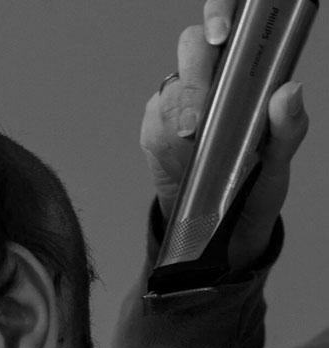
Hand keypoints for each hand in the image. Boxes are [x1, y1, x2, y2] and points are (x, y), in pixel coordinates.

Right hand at [140, 0, 308, 269]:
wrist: (222, 232)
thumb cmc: (255, 188)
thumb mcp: (279, 163)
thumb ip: (288, 129)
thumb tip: (288, 92)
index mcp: (248, 74)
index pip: (232, 26)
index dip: (221, 17)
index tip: (221, 37)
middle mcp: (212, 80)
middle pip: (193, 45)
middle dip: (195, 71)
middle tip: (200, 109)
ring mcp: (180, 104)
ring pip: (171, 84)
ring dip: (180, 111)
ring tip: (193, 143)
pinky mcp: (156, 130)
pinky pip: (153, 119)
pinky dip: (164, 135)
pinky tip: (179, 155)